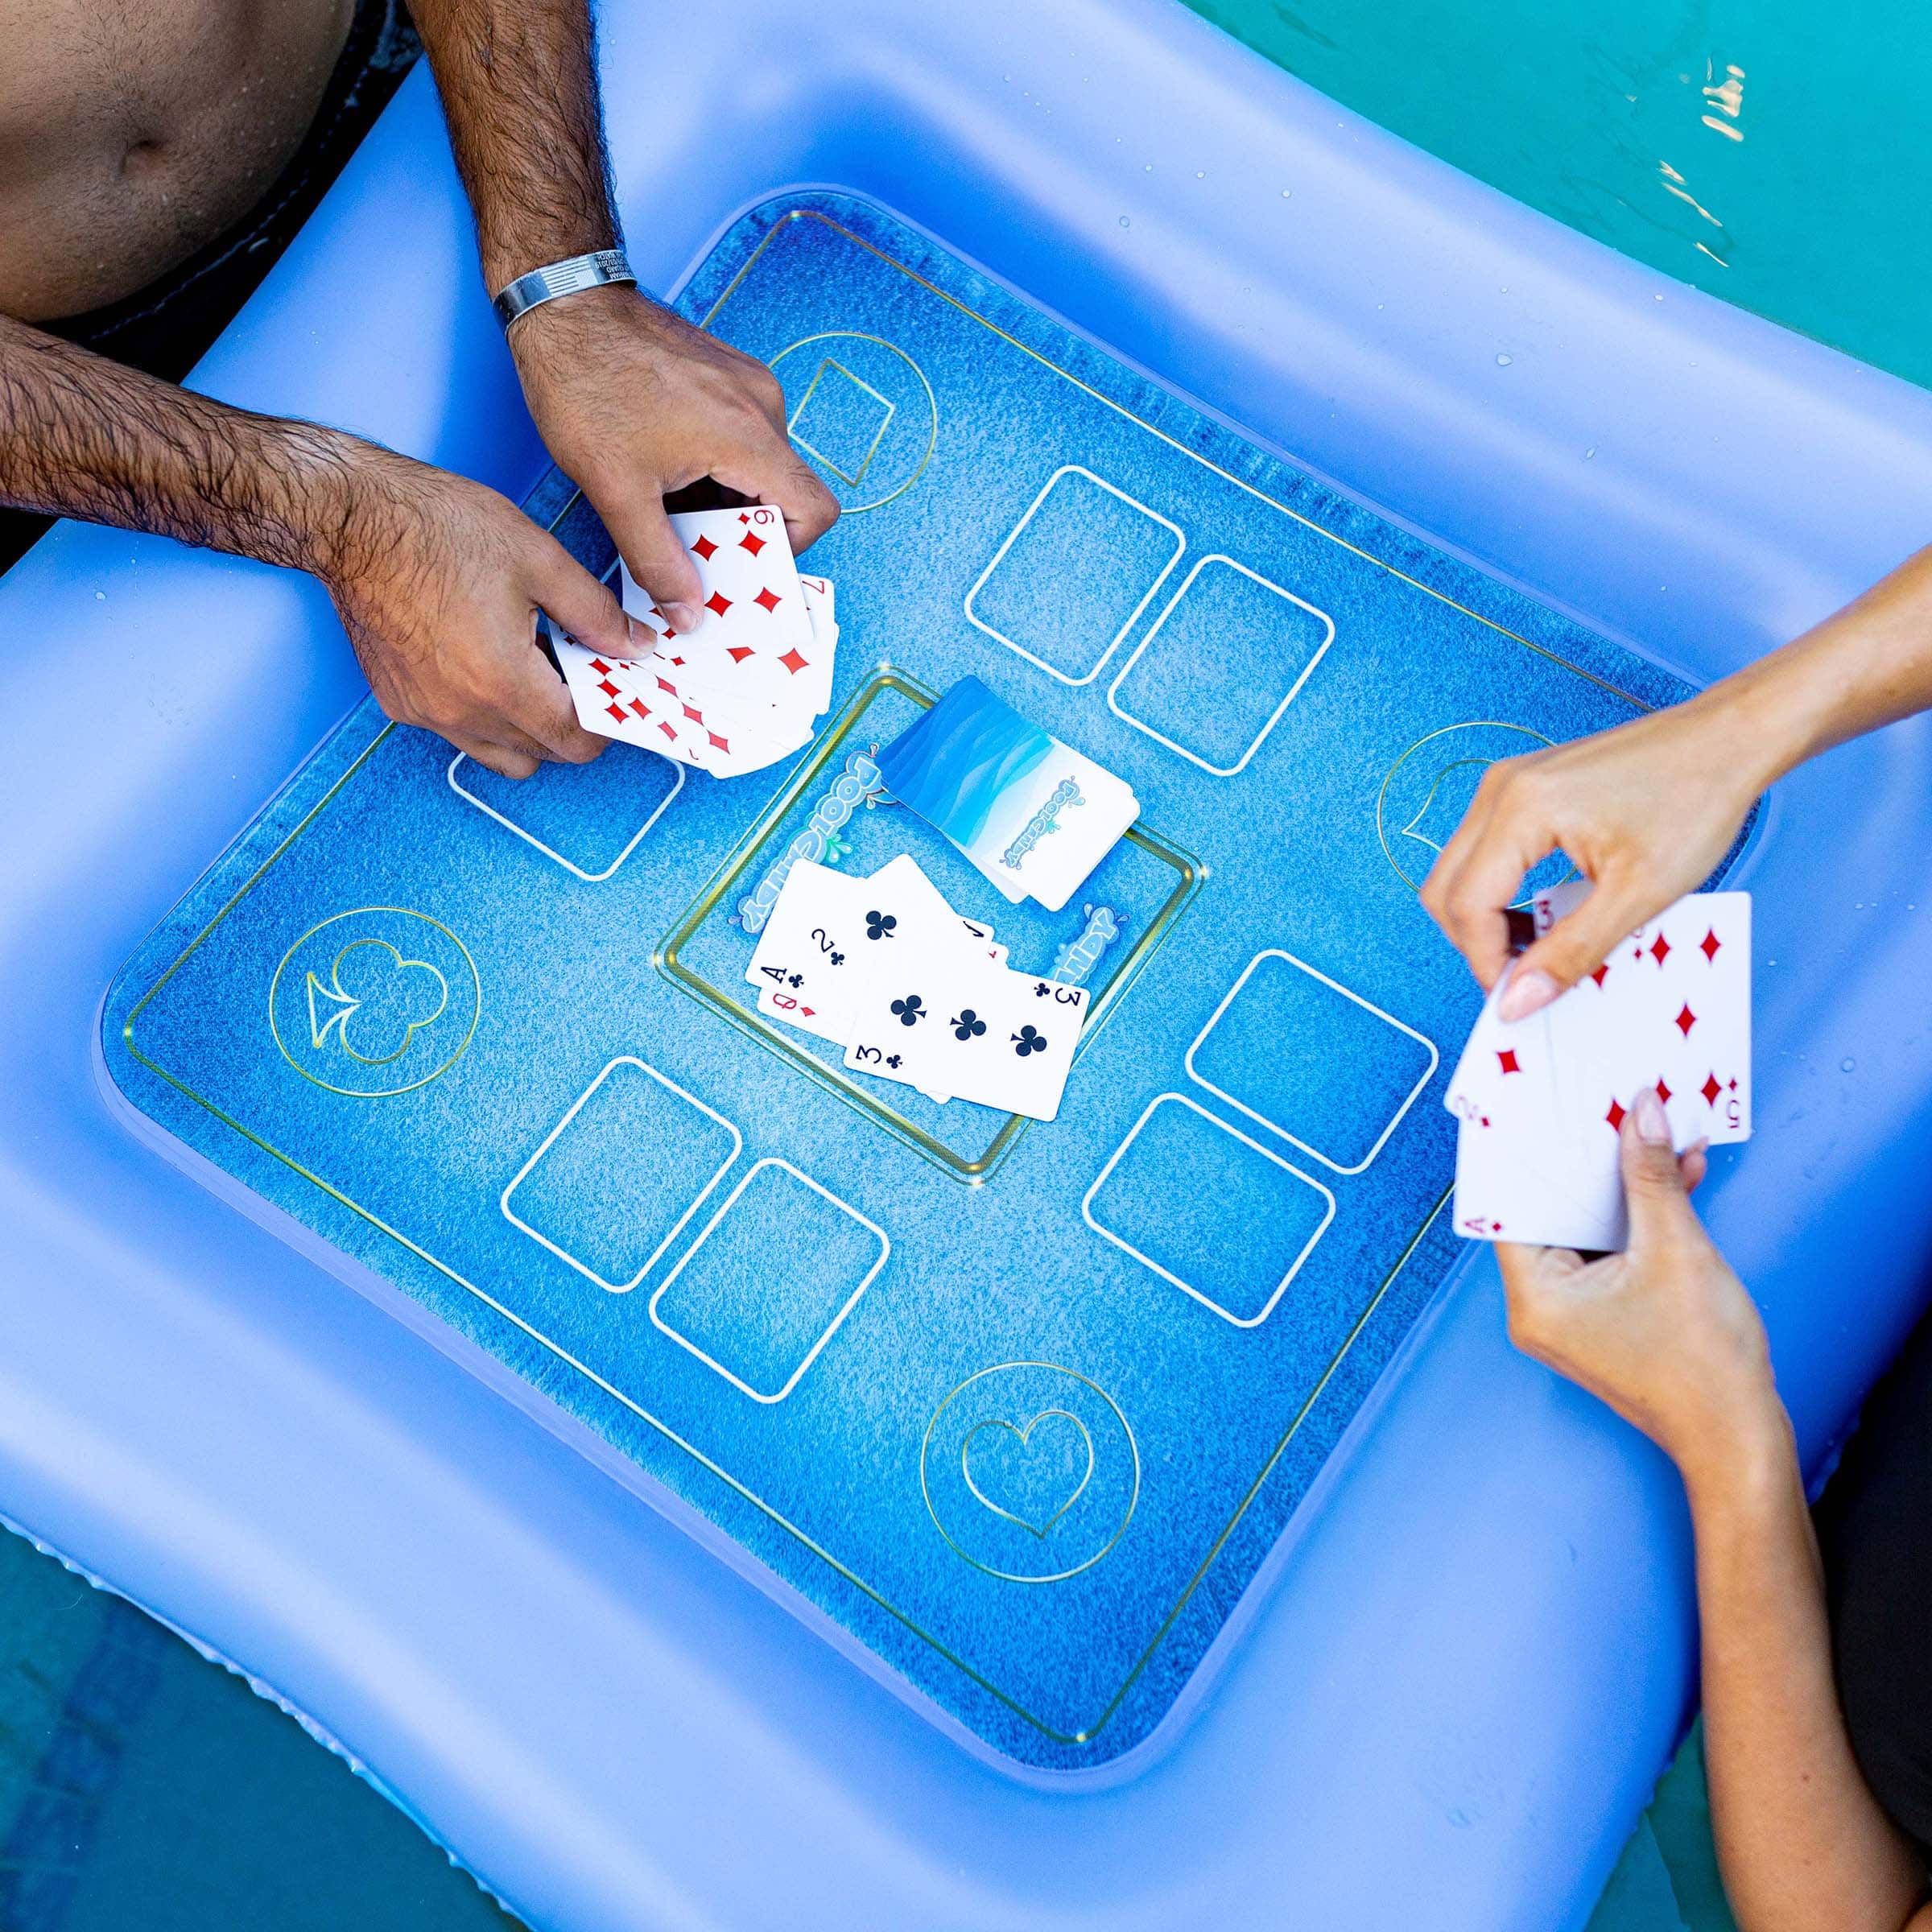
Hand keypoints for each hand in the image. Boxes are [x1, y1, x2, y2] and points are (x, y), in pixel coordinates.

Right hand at [315, 444, 642, 778]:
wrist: (349, 518)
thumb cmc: (436, 527)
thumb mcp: (538, 558)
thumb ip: (596, 613)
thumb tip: (635, 646)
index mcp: (503, 683)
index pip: (577, 741)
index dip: (608, 722)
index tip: (616, 692)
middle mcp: (461, 712)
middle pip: (543, 754)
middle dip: (573, 723)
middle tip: (581, 671)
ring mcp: (426, 713)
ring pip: (501, 753)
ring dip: (529, 728)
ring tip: (534, 669)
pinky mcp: (398, 702)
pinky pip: (458, 732)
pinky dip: (484, 714)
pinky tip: (486, 661)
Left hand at [509, 285, 837, 630]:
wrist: (561, 304)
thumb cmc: (585, 385)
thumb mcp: (617, 492)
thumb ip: (659, 563)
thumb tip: (689, 613)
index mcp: (747, 434)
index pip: (815, 510)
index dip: (788, 550)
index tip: (742, 565)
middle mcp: (761, 405)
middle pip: (784, 492)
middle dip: (743, 531)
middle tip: (693, 551)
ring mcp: (745, 385)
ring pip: (760, 468)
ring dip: (725, 502)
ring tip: (669, 510)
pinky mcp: (726, 374)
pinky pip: (742, 438)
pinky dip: (715, 470)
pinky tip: (666, 476)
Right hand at [1420, 695, 1767, 1018]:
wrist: (1730, 737)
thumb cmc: (1696, 798)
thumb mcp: (1638, 893)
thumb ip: (1570, 952)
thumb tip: (1518, 1000)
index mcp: (1521, 809)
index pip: (1466, 905)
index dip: (1485, 962)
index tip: (1519, 1000)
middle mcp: (1500, 789)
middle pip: (1445, 889)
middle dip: (1476, 944)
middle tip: (1523, 981)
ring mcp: (1508, 782)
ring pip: (1460, 871)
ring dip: (1487, 920)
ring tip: (1540, 949)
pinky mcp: (1524, 785)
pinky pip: (1486, 850)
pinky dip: (1502, 891)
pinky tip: (1546, 911)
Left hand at [1497, 1089, 1782, 1482]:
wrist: (1740, 1436)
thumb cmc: (1703, 1362)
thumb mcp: (1676, 1249)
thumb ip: (1650, 1175)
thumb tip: (1641, 1112)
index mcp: (1536, 1297)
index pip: (1516, 1208)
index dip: (1536, 1156)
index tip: (1547, 1111)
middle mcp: (1541, 1308)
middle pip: (1555, 1213)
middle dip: (1593, 1163)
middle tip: (1610, 1110)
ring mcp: (1573, 1315)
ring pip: (1591, 1227)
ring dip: (1628, 1187)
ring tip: (1659, 1136)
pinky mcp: (1604, 1315)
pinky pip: (1612, 1249)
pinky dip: (1641, 1218)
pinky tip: (1678, 1177)